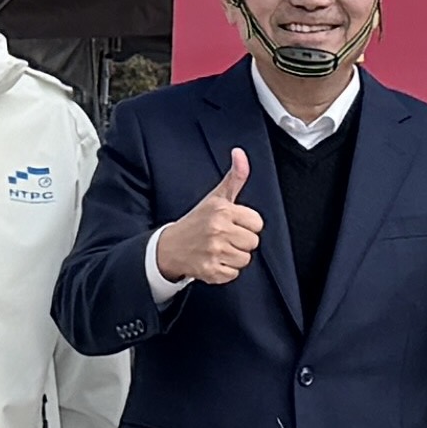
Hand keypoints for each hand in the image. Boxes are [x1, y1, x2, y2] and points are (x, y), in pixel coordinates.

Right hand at [157, 150, 261, 288]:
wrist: (170, 247)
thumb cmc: (198, 221)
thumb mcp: (216, 197)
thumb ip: (235, 177)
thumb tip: (240, 153)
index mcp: (221, 210)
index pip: (257, 223)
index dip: (246, 224)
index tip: (232, 223)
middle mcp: (217, 229)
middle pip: (253, 242)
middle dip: (241, 241)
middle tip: (224, 237)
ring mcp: (213, 251)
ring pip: (245, 259)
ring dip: (234, 257)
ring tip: (218, 249)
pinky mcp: (210, 271)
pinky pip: (233, 274)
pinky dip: (225, 271)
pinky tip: (213, 261)